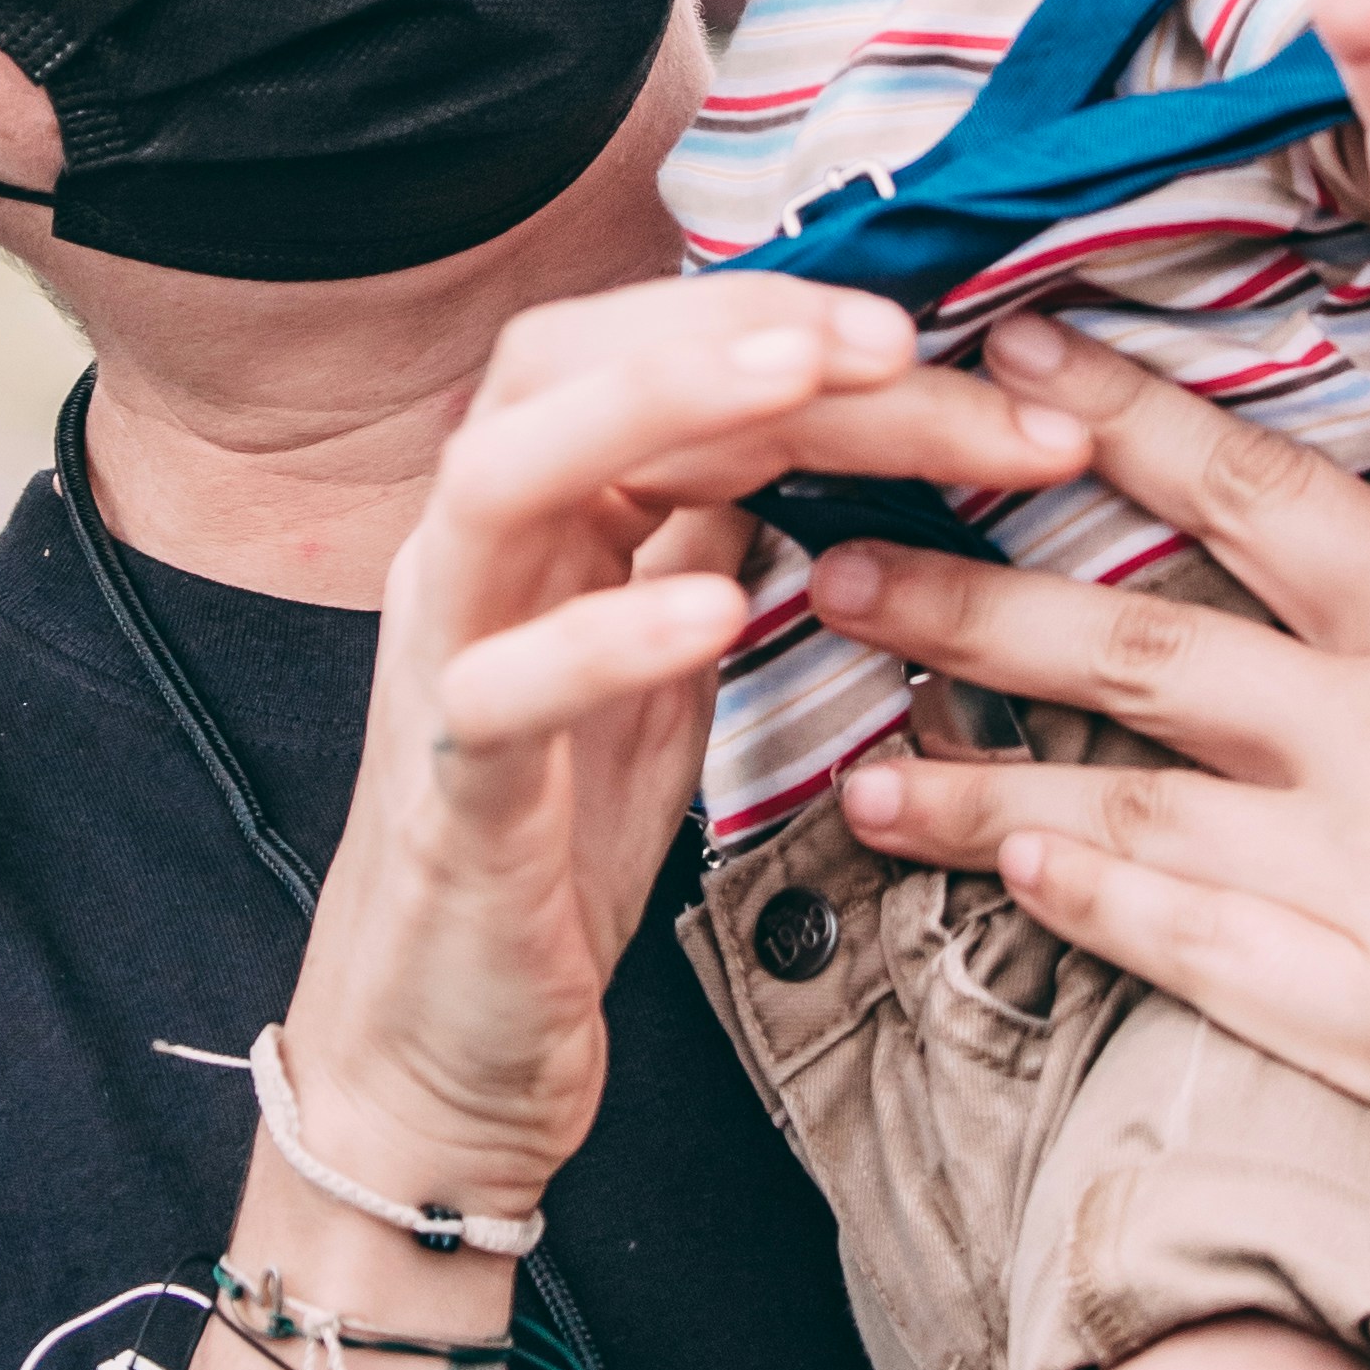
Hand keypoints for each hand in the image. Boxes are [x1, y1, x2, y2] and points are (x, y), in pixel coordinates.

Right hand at [282, 276, 1086, 1219]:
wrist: (440, 1052)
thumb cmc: (554, 844)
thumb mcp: (654, 658)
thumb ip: (704, 528)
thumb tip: (806, 407)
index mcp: (529, 522)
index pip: (633, 354)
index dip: (773, 317)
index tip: (929, 332)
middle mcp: (468, 561)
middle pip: (563, 368)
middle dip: (730, 325)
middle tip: (899, 334)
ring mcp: (441, 663)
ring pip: (498, 479)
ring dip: (649, 407)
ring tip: (798, 381)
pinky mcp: (449, 792)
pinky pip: (500, 688)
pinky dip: (606, 636)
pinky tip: (719, 604)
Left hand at [811, 316, 1369, 1321]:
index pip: (1262, 498)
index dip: (1117, 420)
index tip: (994, 364)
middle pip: (1138, 640)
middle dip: (968, 587)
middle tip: (830, 545)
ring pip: (1120, 799)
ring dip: (966, 769)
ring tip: (836, 748)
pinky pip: (1180, 945)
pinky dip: (1070, 900)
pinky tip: (973, 872)